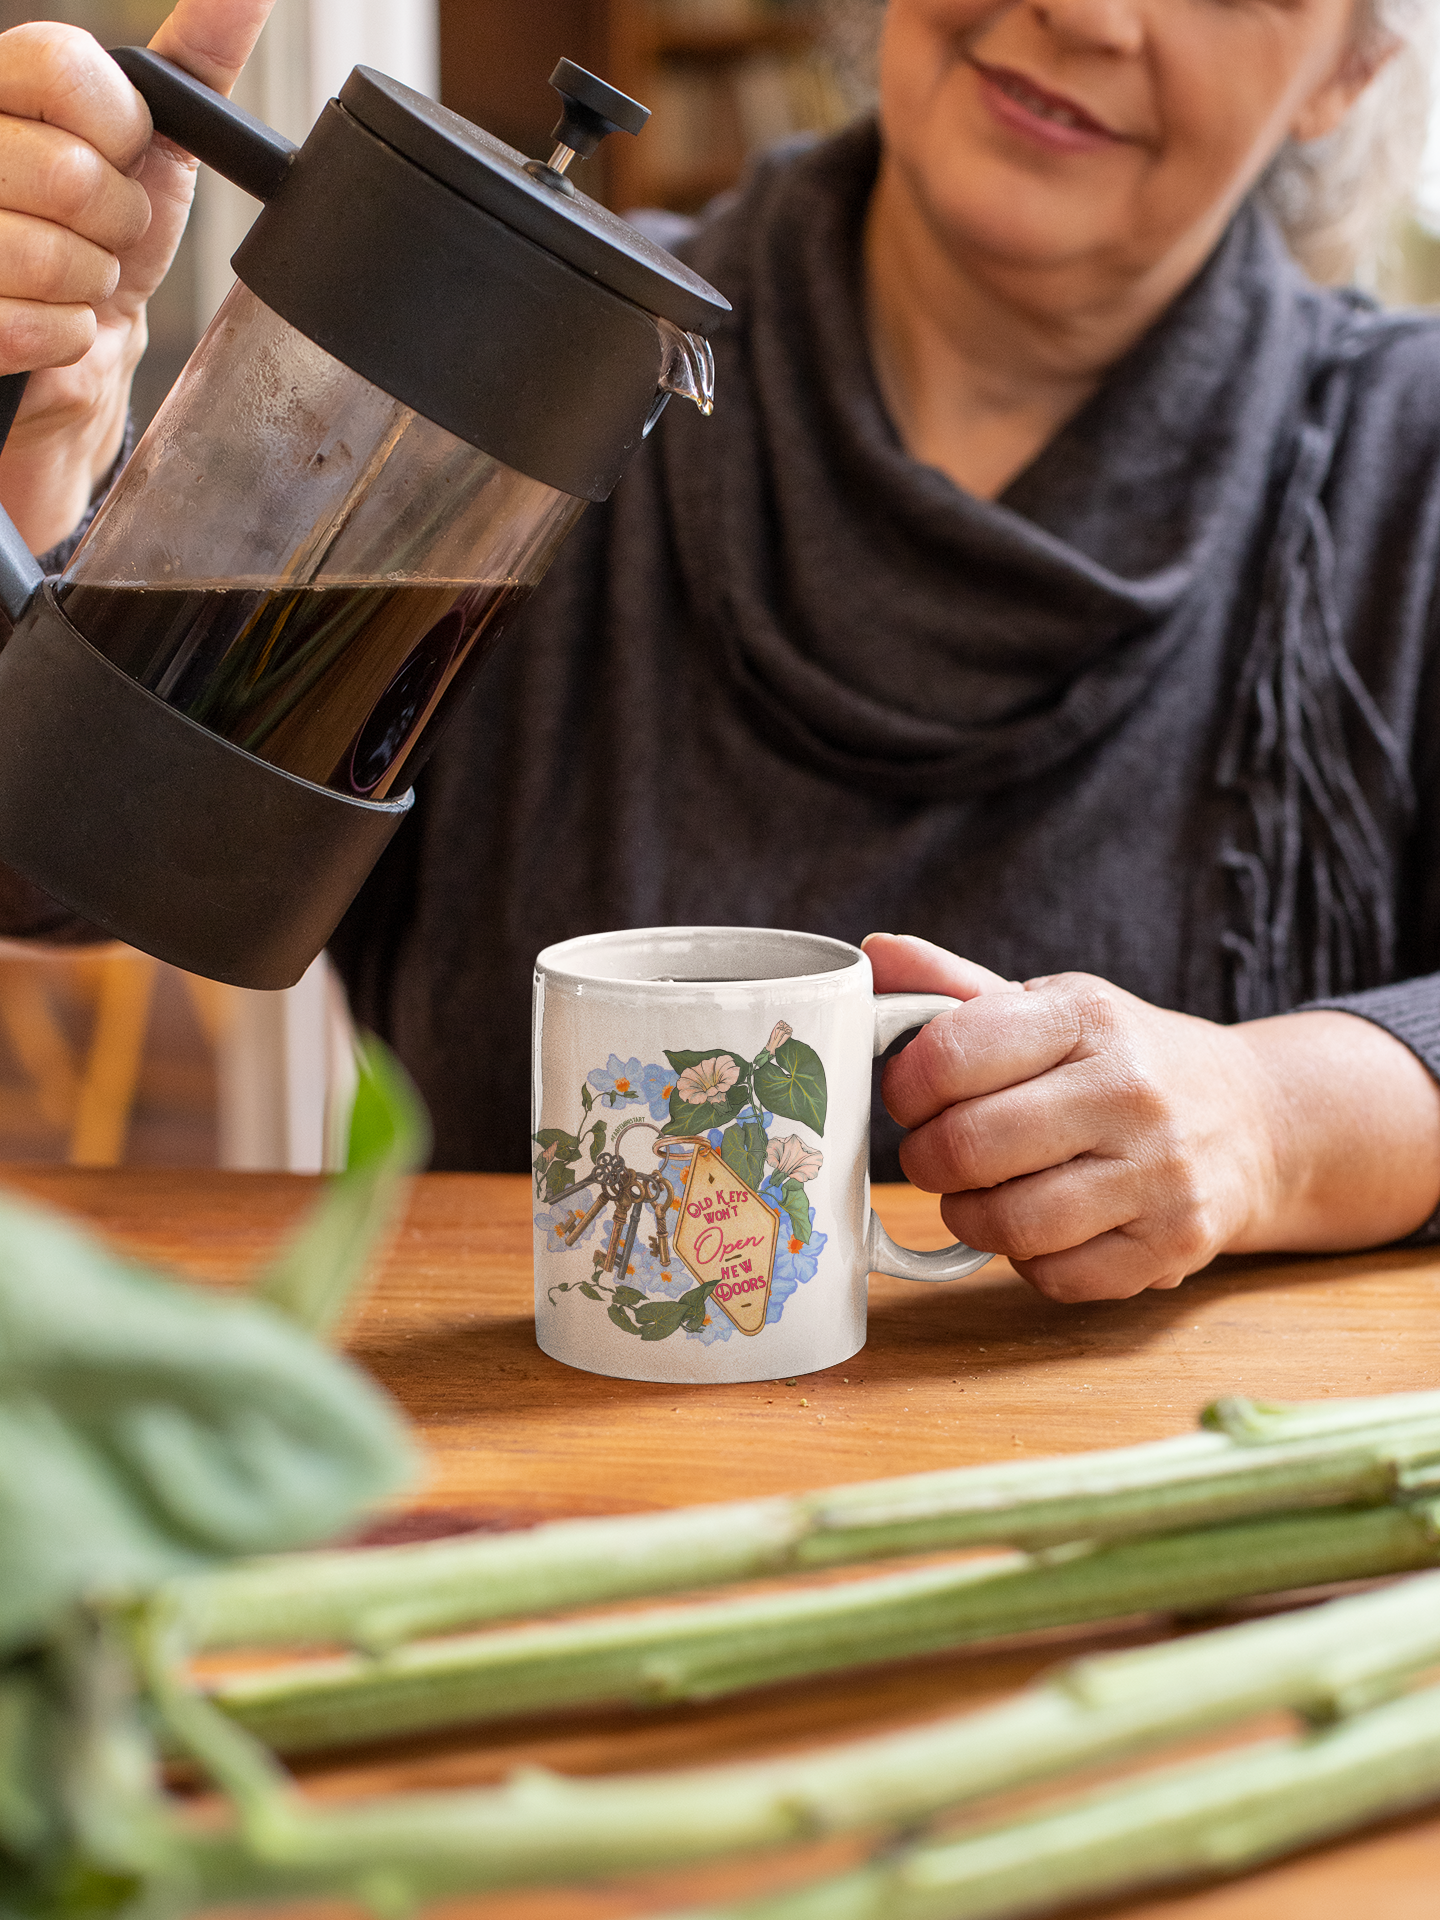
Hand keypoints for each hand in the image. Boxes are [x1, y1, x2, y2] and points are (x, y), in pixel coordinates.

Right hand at [0, 2, 276, 552]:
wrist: (87, 346)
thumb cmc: (116, 239)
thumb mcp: (163, 143)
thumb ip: (196, 64)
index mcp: (0, 87)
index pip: (59, 65)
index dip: (118, 128)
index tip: (124, 157)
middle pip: (66, 170)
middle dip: (116, 221)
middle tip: (102, 234)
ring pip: (53, 255)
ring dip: (91, 284)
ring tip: (76, 280)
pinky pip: (43, 327)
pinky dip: (70, 338)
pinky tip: (55, 325)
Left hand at [865, 932, 1439, 1302]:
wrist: (1252, 1118)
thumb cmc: (1120, 1061)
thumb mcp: (1049, 1007)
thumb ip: (954, 988)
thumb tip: (871, 954)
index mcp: (1087, 1017)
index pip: (952, 1054)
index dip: (905, 1087)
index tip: (909, 1097)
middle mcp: (1131, 1090)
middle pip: (970, 1148)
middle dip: (927, 1160)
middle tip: (933, 1155)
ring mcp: (1160, 1173)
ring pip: (1010, 1224)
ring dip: (969, 1217)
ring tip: (979, 1193)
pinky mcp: (1174, 1244)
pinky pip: (1057, 1277)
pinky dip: (1028, 1262)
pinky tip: (1041, 1227)